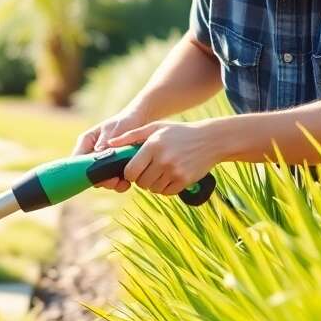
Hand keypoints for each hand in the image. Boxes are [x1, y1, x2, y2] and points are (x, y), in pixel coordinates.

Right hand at [74, 108, 148, 191]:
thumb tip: (97, 153)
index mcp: (86, 142)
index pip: (77, 160)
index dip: (84, 171)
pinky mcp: (112, 168)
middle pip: (89, 173)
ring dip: (111, 183)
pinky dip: (119, 183)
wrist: (138, 121)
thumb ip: (105, 141)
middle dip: (102, 180)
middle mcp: (91, 154)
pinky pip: (112, 180)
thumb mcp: (114, 130)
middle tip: (115, 181)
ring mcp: (101, 162)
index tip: (100, 175)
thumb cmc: (124, 122)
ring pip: (101, 179)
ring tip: (123, 183)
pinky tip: (127, 183)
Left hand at [106, 120, 221, 196]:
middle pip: (140, 183)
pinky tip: (169, 177)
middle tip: (147, 171)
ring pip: (153, 189)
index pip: (130, 171)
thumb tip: (109, 144)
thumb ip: (130, 136)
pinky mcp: (184, 181)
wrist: (210, 139)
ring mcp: (174, 171)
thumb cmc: (179, 132)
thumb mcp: (155, 127)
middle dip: (141, 179)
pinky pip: (166, 192)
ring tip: (160, 172)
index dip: (129, 173)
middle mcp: (162, 160)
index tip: (133, 170)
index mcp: (152, 146)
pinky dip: (165, 188)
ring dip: (153, 184)